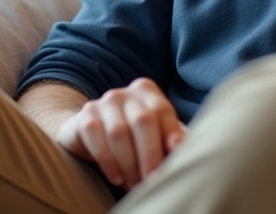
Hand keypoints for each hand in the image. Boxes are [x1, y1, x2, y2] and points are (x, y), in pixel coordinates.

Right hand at [57, 78, 187, 188]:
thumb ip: (171, 138)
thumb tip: (191, 149)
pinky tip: (116, 177)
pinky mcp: (84, 117)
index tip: (177, 153)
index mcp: (146, 91)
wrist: (88, 134)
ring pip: (119, 133)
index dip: (171, 131)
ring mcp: (103, 103)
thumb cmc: (131, 136)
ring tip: (134, 185)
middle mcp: (125, 93)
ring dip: (129, 164)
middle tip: (153, 179)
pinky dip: (108, 161)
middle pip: (142, 121)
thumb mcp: (152, 134)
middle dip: (150, 154)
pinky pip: (96, 138)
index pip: (162, 110)